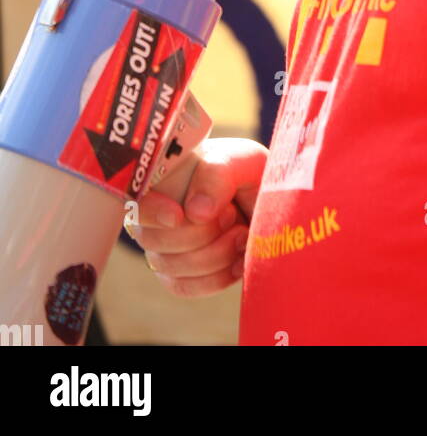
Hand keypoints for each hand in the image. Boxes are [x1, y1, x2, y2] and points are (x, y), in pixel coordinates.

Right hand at [129, 137, 267, 297]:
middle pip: (152, 240)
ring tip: (240, 233)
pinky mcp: (177, 274)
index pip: (137, 200)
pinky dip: (215, 278)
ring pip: (169, 267)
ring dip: (213, 255)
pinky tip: (238, 261)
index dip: (153, 213)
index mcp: (163, 179)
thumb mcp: (242, 161)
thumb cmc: (250, 174)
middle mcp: (154, 214)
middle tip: (231, 214)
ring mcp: (162, 247)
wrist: (268, 203)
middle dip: (200, 234)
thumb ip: (217, 177)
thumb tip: (194, 213)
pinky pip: (183, 287)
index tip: (179, 215)